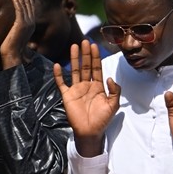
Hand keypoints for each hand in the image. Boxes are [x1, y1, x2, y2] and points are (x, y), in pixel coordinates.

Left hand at [0, 0, 34, 69]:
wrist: (13, 56)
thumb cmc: (12, 49)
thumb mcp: (15, 36)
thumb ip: (16, 29)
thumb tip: (13, 28)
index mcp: (30, 24)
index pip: (30, 7)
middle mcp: (31, 22)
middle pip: (29, 3)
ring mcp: (27, 23)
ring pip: (24, 4)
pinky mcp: (21, 25)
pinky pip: (19, 10)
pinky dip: (17, 1)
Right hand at [54, 40, 120, 155]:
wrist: (91, 132)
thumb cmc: (103, 119)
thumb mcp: (113, 105)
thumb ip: (115, 91)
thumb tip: (110, 78)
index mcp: (98, 87)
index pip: (96, 68)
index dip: (96, 57)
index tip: (94, 46)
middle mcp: (87, 85)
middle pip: (85, 66)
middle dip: (86, 54)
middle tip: (85, 41)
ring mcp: (76, 90)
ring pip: (74, 71)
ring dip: (74, 59)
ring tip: (74, 47)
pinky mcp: (67, 96)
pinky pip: (61, 83)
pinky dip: (58, 75)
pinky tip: (57, 65)